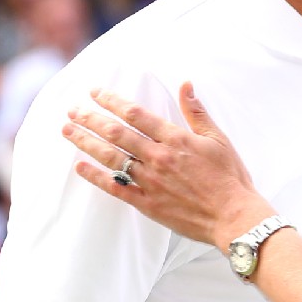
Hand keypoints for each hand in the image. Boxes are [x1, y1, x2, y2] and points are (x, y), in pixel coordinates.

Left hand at [64, 83, 268, 250]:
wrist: (234, 216)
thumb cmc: (230, 178)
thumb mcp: (219, 139)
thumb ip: (197, 113)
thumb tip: (186, 85)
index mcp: (175, 139)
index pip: (135, 114)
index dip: (111, 101)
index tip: (95, 92)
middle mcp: (158, 158)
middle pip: (116, 133)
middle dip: (90, 119)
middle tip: (72, 110)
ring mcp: (150, 182)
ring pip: (110, 158)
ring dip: (86, 143)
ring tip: (67, 131)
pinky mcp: (147, 203)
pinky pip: (115, 188)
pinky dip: (95, 177)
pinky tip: (80, 167)